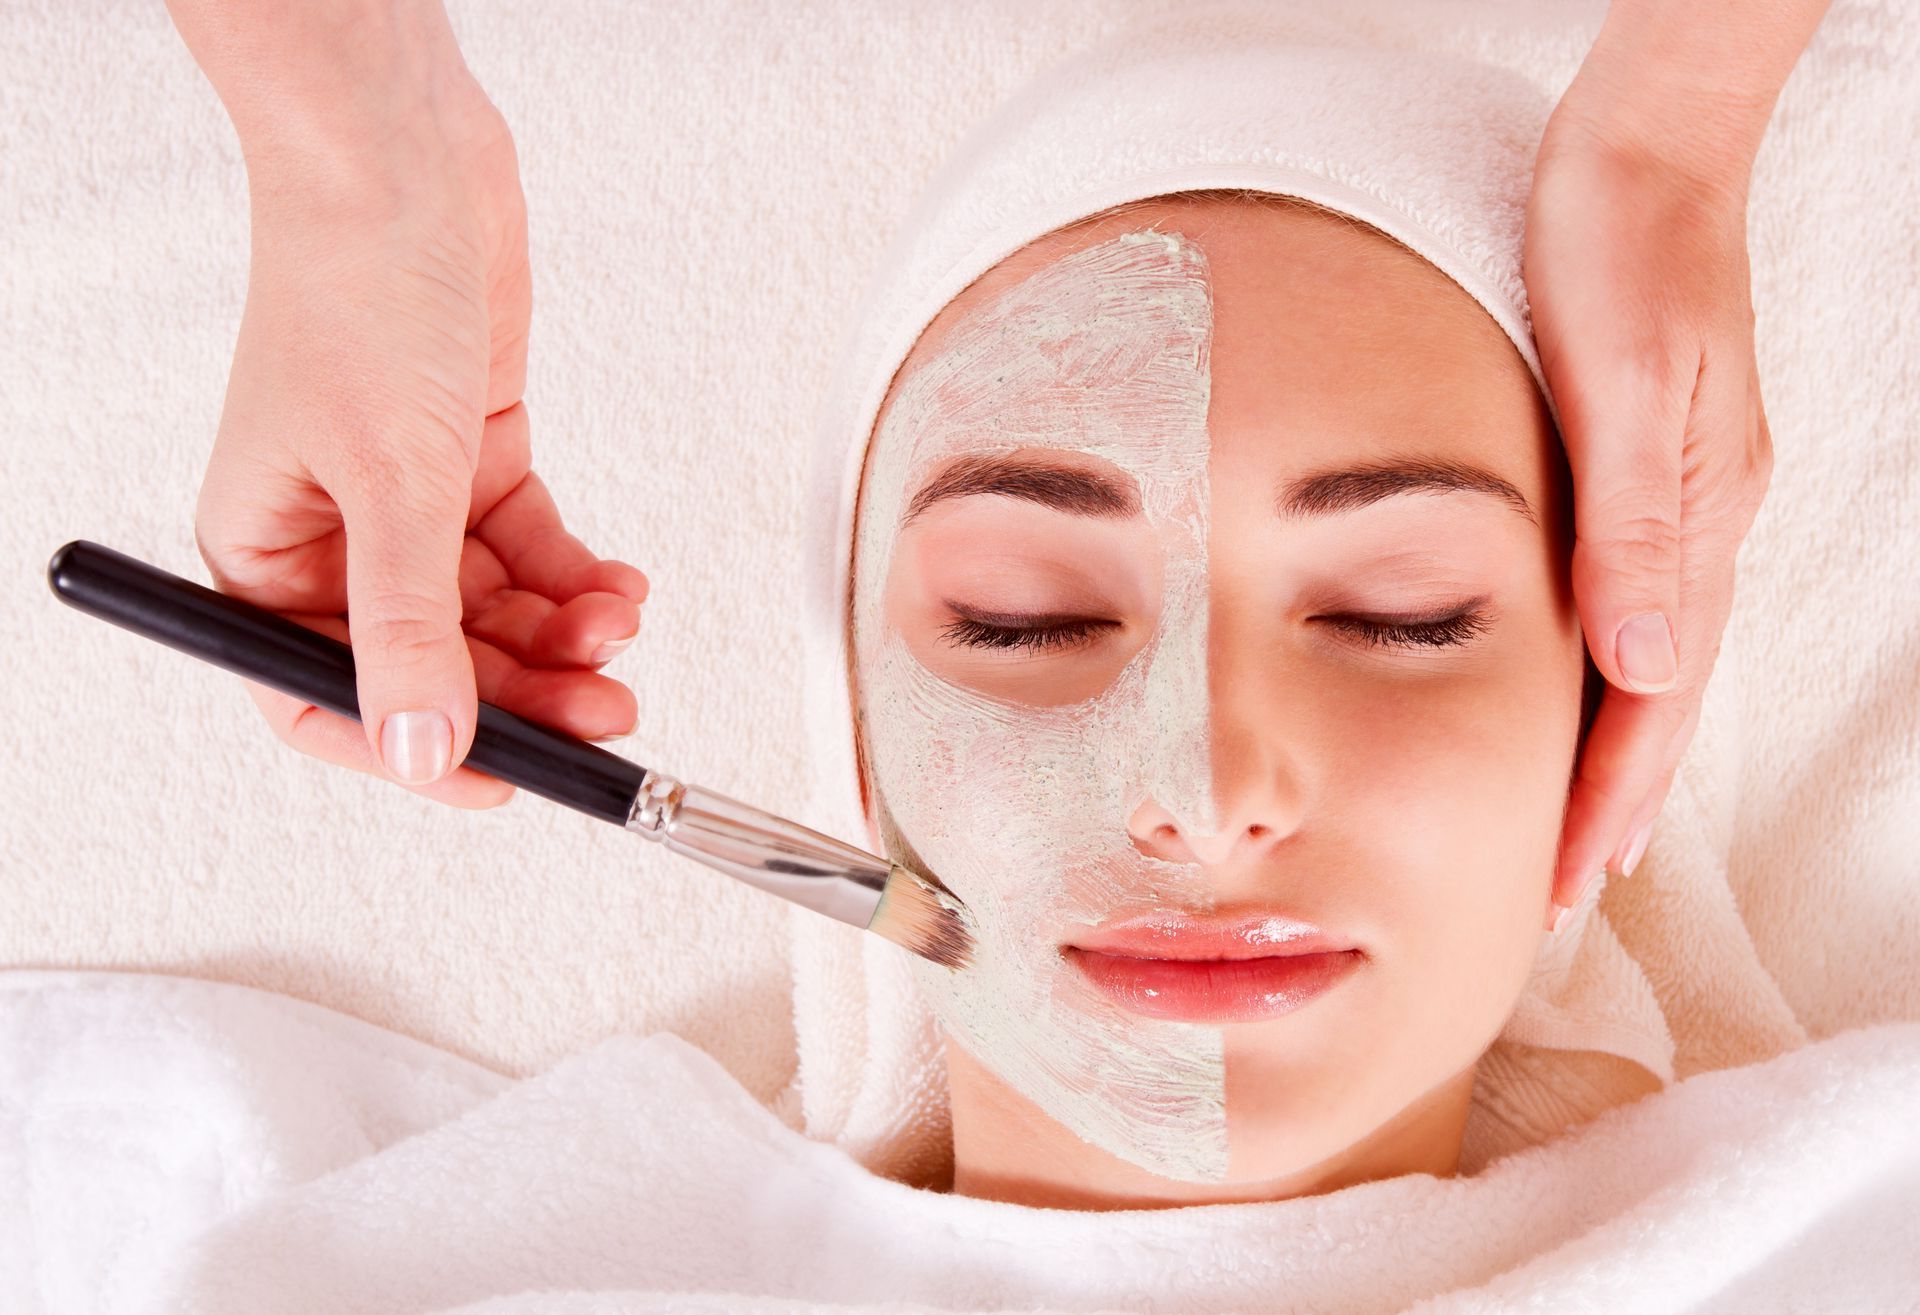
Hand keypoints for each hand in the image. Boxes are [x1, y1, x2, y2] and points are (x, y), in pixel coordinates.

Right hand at [191, 69, 645, 807]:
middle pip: (432, 664)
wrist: (403, 160)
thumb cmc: (354, 292)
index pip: (326, 700)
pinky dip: (575, 577)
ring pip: (491, 613)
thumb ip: (410, 630)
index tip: (508, 784)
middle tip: (608, 716)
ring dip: (560, 636)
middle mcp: (330, 539)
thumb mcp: (391, 484)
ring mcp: (405, 501)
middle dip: (524, 694)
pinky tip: (620, 587)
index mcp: (263, 555)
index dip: (414, 755)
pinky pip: (527, 551)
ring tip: (620, 633)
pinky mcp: (469, 460)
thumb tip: (419, 753)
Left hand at [1525, 73, 1774, 920]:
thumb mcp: (1625, 386)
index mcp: (1694, 521)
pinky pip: (1630, 608)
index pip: (1652, 700)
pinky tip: (1579, 696)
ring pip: (1647, 664)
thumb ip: (1635, 527)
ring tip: (1572, 832)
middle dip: (1612, 804)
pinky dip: (1605, 677)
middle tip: (1559, 896)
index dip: (1610, 798)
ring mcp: (1681, 501)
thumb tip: (1642, 664)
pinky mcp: (1646, 473)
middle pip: (1656, 701)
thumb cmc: (1618, 253)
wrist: (1642, 154)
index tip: (1568, 884)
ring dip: (1611, 754)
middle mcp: (1698, 526)